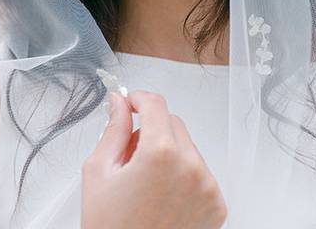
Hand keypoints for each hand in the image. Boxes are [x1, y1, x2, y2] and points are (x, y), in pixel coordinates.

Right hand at [81, 89, 227, 228]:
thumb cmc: (110, 228)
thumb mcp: (98, 172)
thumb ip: (112, 129)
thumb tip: (119, 103)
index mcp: (160, 153)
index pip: (155, 104)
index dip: (138, 99)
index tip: (130, 104)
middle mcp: (191, 166)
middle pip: (173, 124)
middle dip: (152, 132)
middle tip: (129, 158)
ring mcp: (208, 186)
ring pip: (188, 149)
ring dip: (169, 155)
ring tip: (146, 186)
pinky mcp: (217, 205)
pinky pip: (201, 174)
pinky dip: (184, 178)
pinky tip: (163, 199)